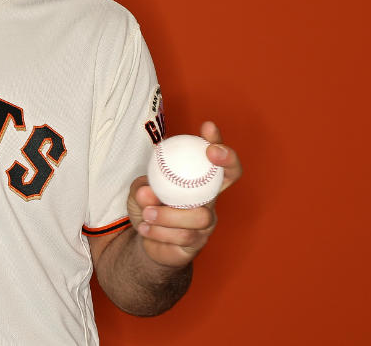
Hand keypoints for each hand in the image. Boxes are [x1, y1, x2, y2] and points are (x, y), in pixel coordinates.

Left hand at [126, 121, 241, 267]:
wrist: (146, 242)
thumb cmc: (148, 209)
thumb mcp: (139, 192)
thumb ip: (142, 188)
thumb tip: (148, 190)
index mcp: (198, 180)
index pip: (216, 158)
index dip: (218, 141)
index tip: (208, 127)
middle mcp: (209, 198)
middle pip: (231, 177)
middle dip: (226, 160)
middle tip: (209, 153)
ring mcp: (206, 222)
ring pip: (200, 215)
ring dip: (170, 214)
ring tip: (147, 213)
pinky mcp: (198, 243)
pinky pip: (184, 236)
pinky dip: (160, 231)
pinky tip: (145, 228)